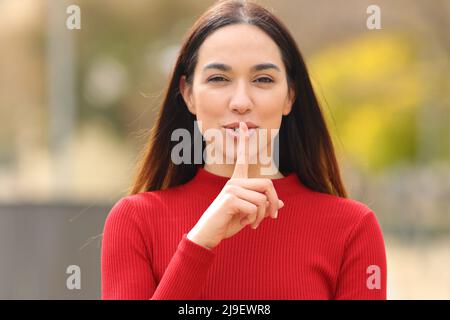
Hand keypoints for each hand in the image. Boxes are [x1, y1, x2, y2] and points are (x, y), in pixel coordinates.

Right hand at [187, 121, 283, 249]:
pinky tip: (244, 222)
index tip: (243, 125)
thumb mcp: (250, 214)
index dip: (243, 141)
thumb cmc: (227, 223)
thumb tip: (281, 203)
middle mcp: (234, 182)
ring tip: (253, 223)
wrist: (209, 234)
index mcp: (237, 182)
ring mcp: (231, 189)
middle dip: (274, 202)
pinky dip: (254, 219)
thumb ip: (263, 206)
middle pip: (267, 184)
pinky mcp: (230, 199)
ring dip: (262, 216)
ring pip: (262, 199)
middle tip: (272, 217)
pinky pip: (254, 207)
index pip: (242, 158)